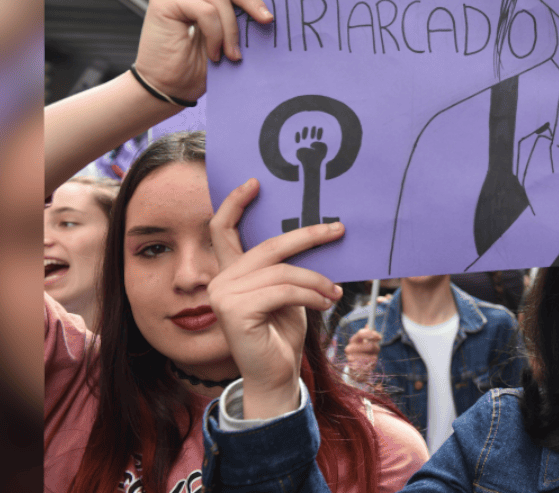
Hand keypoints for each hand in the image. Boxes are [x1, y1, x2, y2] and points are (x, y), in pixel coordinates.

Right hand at [134, 0, 273, 102]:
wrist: (169, 88)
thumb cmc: (198, 65)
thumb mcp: (223, 32)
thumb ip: (233, 10)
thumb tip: (265, 2)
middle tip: (267, 21)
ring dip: (231, 29)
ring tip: (230, 54)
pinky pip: (206, 9)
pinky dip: (216, 34)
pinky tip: (214, 53)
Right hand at [208, 178, 344, 418]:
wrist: (276, 377)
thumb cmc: (283, 334)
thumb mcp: (289, 293)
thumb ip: (287, 268)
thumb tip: (319, 235)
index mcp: (231, 272)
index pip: (223, 230)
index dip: (235, 203)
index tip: (256, 183)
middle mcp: (220, 280)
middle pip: (268, 246)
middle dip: (307, 236)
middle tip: (338, 229)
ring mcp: (224, 295)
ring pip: (283, 271)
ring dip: (318, 280)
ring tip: (336, 293)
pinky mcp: (234, 311)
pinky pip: (284, 290)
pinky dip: (312, 295)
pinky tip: (326, 304)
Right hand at [343, 327, 381, 382]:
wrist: (357, 367)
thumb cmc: (364, 351)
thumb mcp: (366, 341)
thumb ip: (369, 334)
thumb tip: (368, 324)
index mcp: (353, 340)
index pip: (361, 333)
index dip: (372, 333)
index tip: (379, 337)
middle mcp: (349, 348)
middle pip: (370, 346)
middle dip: (376, 348)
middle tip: (376, 350)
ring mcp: (350, 358)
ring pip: (372, 357)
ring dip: (374, 357)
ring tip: (371, 357)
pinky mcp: (354, 368)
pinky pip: (370, 364)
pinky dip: (372, 364)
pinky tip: (369, 363)